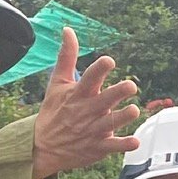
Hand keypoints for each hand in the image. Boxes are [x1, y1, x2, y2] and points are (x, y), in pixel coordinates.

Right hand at [31, 27, 140, 177]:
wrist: (42, 148)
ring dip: (123, 117)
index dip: (99, 69)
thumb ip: (67, 57)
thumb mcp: (57, 83)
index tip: (109, 61)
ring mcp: (93, 130)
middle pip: (105, 99)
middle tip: (131, 86)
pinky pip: (113, 146)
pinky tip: (135, 142)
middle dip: (118, 92)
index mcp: (78, 94)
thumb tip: (68, 30)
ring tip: (134, 110)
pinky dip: (124, 144)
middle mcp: (87, 110)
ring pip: (111, 123)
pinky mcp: (98, 146)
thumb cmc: (53, 112)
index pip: (89, 78)